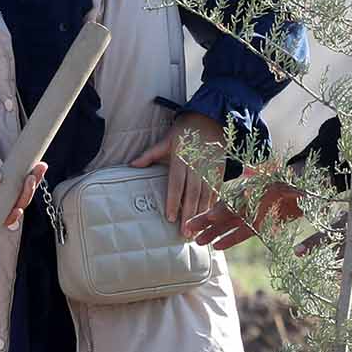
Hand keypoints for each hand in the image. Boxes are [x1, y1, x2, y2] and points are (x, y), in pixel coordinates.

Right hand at [0, 144, 45, 229]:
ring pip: (24, 193)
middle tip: (31, 177)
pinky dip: (33, 175)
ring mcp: (6, 191)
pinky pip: (25, 182)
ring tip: (40, 167)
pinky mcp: (12, 181)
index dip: (12, 217)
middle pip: (17, 204)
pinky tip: (40, 165)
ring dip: (34, 182)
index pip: (1, 217)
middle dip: (27, 193)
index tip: (18, 210)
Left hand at [131, 115, 255, 250]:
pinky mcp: (220, 169)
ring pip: (206, 194)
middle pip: (192, 194)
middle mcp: (196, 165)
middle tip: (185, 233)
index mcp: (181, 159)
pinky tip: (211, 216)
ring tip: (198, 230)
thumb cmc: (184, 131)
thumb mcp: (166, 140)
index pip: (176, 184)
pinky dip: (214, 204)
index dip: (174, 201)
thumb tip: (131, 165)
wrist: (211, 118)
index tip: (170, 217)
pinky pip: (217, 189)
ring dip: (202, 213)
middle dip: (189, 214)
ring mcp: (209, 168)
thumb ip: (150, 155)